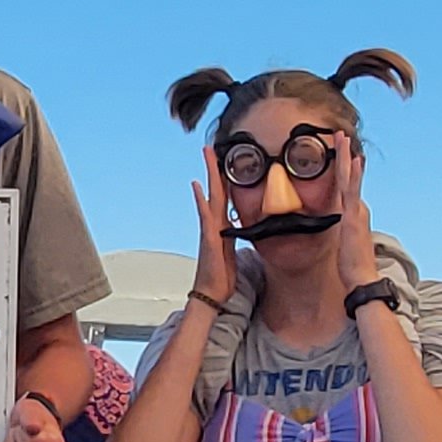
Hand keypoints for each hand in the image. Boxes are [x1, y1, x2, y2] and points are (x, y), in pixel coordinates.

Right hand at [188, 151, 240, 310]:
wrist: (212, 293)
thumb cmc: (222, 276)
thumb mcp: (234, 253)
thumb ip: (236, 238)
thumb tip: (243, 227)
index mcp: (222, 226)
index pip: (225, 196)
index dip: (226, 178)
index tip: (226, 161)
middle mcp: (214, 223)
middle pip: (216, 189)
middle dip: (215, 168)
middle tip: (211, 147)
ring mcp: (210, 229)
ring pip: (211, 195)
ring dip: (209, 175)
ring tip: (207, 155)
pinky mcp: (209, 237)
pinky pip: (205, 214)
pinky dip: (201, 199)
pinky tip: (198, 185)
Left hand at [331, 143, 381, 292]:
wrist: (361, 277)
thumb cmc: (352, 265)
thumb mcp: (345, 244)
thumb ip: (344, 233)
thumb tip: (343, 230)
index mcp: (354, 213)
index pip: (348, 186)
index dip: (345, 168)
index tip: (343, 153)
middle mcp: (357, 208)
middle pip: (349, 176)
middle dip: (344, 155)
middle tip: (340, 135)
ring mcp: (356, 210)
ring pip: (350, 177)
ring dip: (346, 156)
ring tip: (342, 138)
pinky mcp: (353, 216)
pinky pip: (352, 191)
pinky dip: (355, 174)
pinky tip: (355, 160)